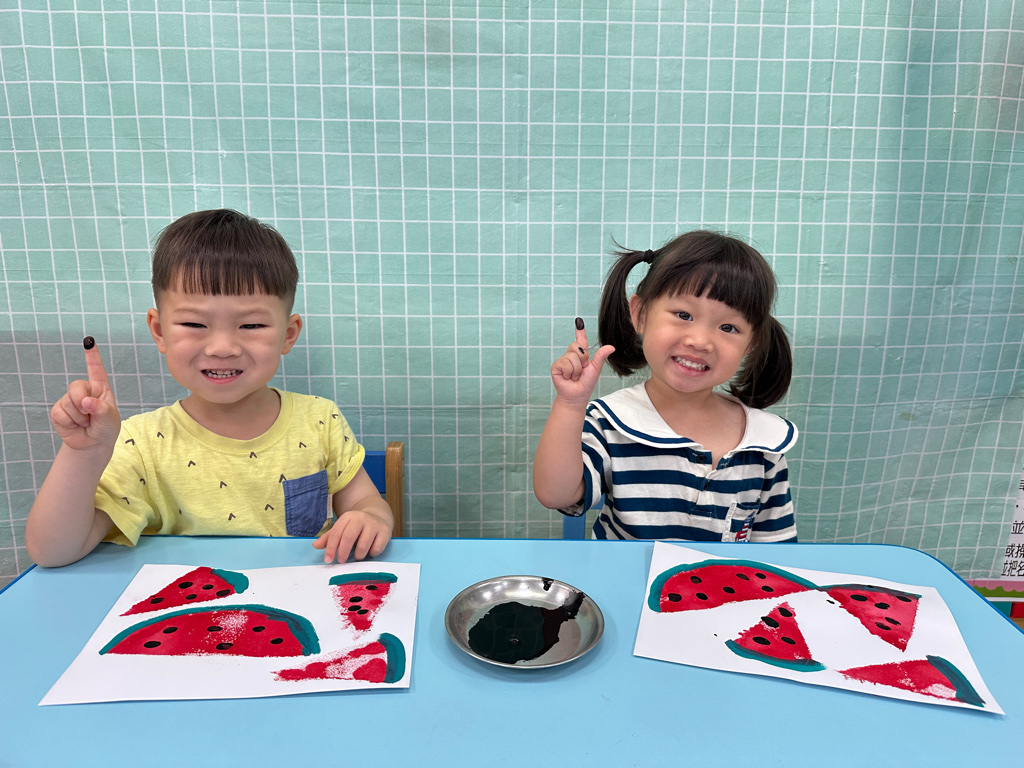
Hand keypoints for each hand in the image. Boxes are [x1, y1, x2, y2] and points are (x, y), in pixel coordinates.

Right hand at [50, 337, 120, 452]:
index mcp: (100, 388)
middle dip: (82, 402)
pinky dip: (70, 422)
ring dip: (79, 417)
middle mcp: (84, 391)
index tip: (89, 341)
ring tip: (86, 422)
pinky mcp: (59, 411)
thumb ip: (101, 409)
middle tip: (90, 415)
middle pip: (76, 386)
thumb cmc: (106, 427)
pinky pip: (60, 413)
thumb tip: (86, 402)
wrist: (93, 444)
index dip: (92, 356)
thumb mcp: (110, 419)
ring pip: (68, 402)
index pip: (96, 369)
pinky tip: (76, 426)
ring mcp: (69, 400)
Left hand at [313, 509, 391, 563]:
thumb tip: (315, 545)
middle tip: (341, 561)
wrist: (378, 515)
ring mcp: (374, 524)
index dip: (330, 548)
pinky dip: (371, 554)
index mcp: (348, 517)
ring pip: (363, 546)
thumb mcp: (342, 527)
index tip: (328, 560)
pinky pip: (376, 549)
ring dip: (358, 556)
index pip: (336, 533)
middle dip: (343, 552)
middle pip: (349, 538)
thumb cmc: (356, 525)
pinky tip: (369, 551)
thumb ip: (329, 537)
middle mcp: (361, 518)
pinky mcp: (385, 531)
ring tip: (357, 556)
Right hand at [549, 318, 613, 406]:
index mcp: (581, 355)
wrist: (577, 396)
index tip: (579, 321)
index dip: (580, 331)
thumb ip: (601, 356)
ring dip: (577, 369)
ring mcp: (562, 361)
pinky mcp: (556, 367)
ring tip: (574, 376)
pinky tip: (568, 378)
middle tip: (582, 370)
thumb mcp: (595, 369)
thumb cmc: (585, 384)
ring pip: (572, 357)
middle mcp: (571, 356)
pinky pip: (566, 364)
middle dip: (583, 359)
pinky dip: (570, 372)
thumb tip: (612, 347)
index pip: (581, 340)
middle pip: (577, 346)